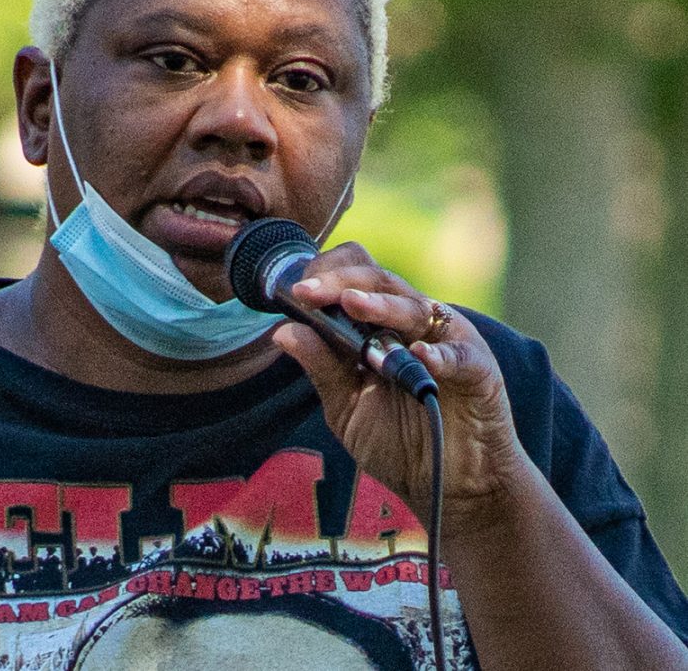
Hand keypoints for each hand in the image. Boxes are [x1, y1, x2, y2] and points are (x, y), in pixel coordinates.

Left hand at [271, 242, 528, 536]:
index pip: (356, 278)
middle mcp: (413, 323)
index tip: (294, 289)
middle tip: (307, 292)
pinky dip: (440, 355)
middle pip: (380, 281)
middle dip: (341, 283)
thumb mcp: (347, 406)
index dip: (326, 275)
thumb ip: (321, 367)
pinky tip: (420, 357)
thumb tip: (282, 331)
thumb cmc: (399, 441)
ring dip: (380, 306)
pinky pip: (459, 355)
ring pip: (414, 308)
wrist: (450, 488)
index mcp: (382, 324)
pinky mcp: (479, 369)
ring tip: (351, 303)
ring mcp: (448, 341)